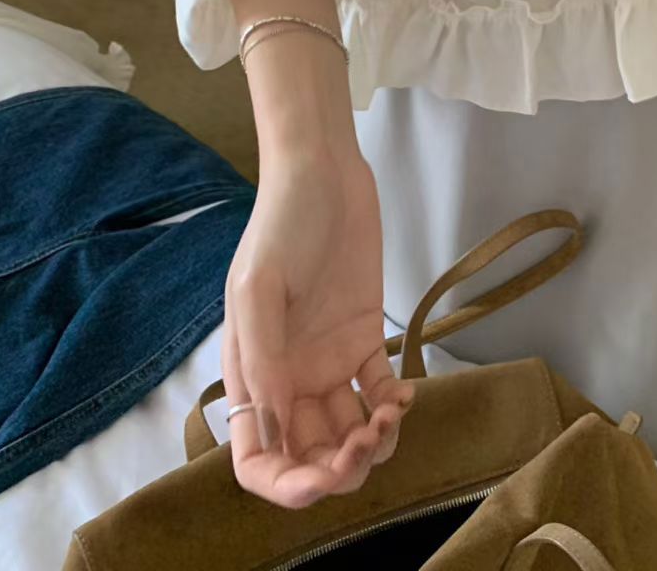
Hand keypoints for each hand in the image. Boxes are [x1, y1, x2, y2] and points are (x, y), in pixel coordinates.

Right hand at [222, 149, 413, 507]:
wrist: (326, 172)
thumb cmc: (284, 222)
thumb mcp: (260, 286)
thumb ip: (264, 359)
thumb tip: (275, 429)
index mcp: (251, 372)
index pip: (258, 455)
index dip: (284, 483)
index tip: (320, 479)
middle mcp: (289, 376)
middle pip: (309, 456)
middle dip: (337, 468)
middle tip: (365, 442)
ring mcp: (328, 360)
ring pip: (348, 434)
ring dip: (371, 444)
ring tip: (389, 416)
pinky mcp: (365, 339)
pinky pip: (379, 393)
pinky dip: (394, 408)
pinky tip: (405, 394)